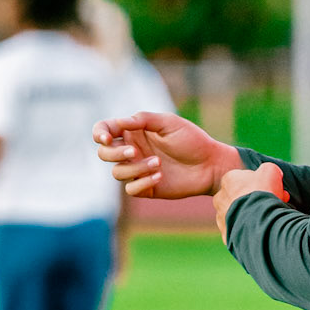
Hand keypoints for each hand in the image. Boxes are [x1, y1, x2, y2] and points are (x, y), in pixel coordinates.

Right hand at [93, 111, 239, 200]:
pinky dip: (142, 182)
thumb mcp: (168, 123)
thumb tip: (119, 122)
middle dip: (115, 153)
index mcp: (134, 132)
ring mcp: (138, 170)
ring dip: (135, 168)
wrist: (210, 164)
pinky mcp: (146, 187)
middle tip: (135, 151)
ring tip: (158, 163)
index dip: (99, 133)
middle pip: (104, 154)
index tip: (107, 138)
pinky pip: (131, 189)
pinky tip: (160, 176)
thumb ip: (143, 120)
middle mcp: (132, 151)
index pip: (104, 131)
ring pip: (117, 172)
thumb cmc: (191, 139)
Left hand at [214, 162, 288, 241]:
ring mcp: (221, 218)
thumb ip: (269, 169)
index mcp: (228, 180)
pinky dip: (248, 230)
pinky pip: (239, 231)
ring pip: (240, 215)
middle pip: (241, 197)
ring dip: (252, 215)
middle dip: (257, 200)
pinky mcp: (226, 234)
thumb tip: (273, 173)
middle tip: (272, 205)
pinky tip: (260, 230)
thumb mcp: (271, 172)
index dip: (261, 184)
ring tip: (267, 219)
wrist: (258, 222)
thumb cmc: (263, 194)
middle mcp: (220, 198)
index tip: (274, 190)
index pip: (244, 180)